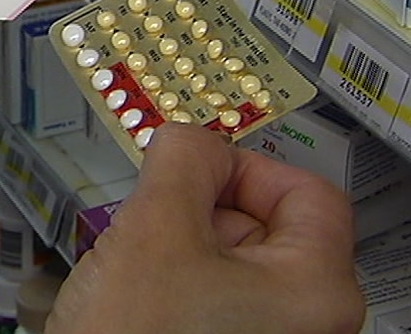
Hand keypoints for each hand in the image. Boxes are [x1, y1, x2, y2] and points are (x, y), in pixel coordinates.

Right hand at [47, 123, 364, 333]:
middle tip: (154, 222)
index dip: (242, 166)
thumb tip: (193, 138)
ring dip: (176, 242)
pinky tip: (138, 294)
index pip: (303, 190)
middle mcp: (305, 322)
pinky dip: (172, 274)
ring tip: (138, 269)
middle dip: (198, 209)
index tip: (195, 167)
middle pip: (263, 222)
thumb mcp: (155, 227)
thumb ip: (183, 160)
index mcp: (316, 291)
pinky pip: (209, 290)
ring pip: (228, 255)